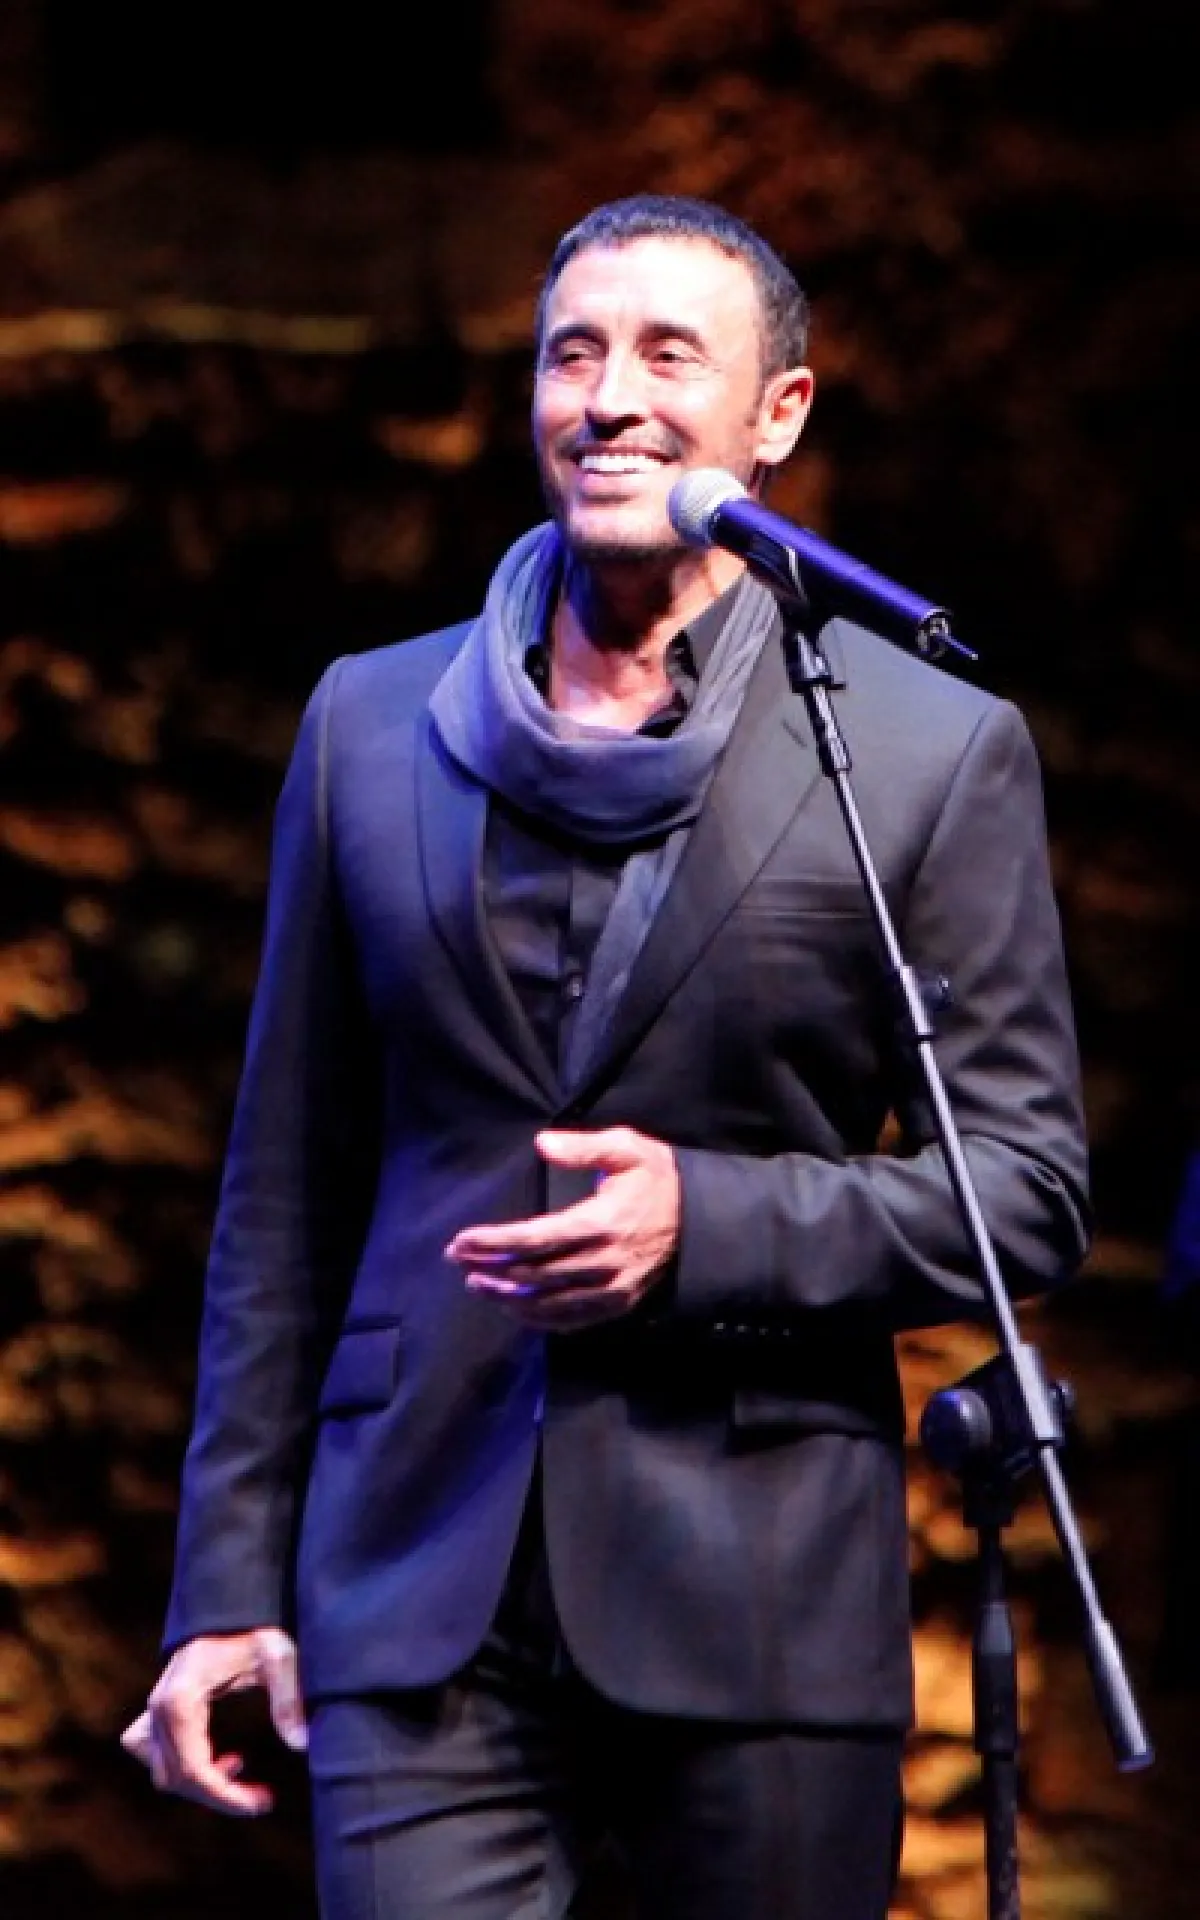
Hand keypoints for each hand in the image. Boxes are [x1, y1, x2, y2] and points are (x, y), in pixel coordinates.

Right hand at [121, 1627, 305, 1816]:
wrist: (231, 1602)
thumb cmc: (254, 1625)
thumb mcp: (278, 1657)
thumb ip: (289, 1700)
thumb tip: (301, 1744)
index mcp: (181, 1699)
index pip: (194, 1770)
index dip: (227, 1796)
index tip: (262, 1802)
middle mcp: (159, 1708)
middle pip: (176, 1778)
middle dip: (219, 1795)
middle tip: (261, 1797)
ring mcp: (153, 1708)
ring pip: (163, 1772)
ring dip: (199, 1782)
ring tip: (239, 1769)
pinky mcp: (158, 1709)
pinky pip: (155, 1754)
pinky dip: (181, 1766)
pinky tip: (217, 1758)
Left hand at [446, 1127, 679, 1331]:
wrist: (702, 1218)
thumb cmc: (659, 1179)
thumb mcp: (628, 1148)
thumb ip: (584, 1147)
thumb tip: (542, 1144)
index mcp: (601, 1223)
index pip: (534, 1239)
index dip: (493, 1243)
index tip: (462, 1241)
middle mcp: (604, 1262)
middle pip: (533, 1273)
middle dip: (490, 1269)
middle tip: (458, 1260)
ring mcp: (612, 1288)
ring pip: (548, 1303)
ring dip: (507, 1298)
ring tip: (478, 1286)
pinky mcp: (619, 1304)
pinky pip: (571, 1320)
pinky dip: (539, 1319)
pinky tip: (516, 1310)